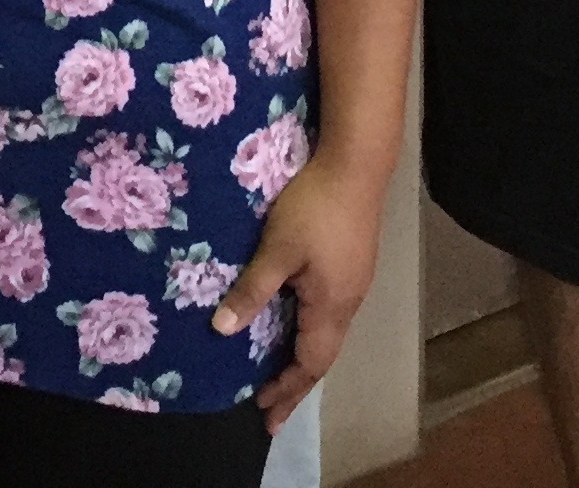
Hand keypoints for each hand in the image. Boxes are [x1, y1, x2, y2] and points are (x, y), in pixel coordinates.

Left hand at [215, 146, 389, 431]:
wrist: (357, 164)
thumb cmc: (314, 207)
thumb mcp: (277, 249)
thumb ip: (252, 290)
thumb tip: (221, 330)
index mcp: (331, 306)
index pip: (310, 363)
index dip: (287, 390)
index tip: (265, 414)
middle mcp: (348, 302)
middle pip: (322, 355)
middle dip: (295, 382)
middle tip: (269, 405)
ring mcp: (354, 282)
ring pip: (328, 334)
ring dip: (302, 355)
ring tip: (277, 369)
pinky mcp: (353, 263)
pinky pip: (330, 313)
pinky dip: (309, 331)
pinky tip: (294, 319)